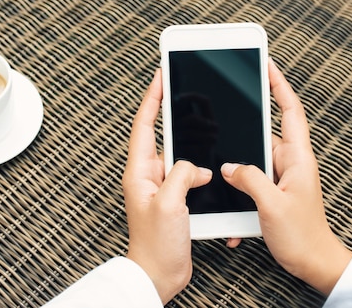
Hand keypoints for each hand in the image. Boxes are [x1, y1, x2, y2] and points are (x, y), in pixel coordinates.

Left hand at [123, 69, 211, 303]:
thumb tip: (197, 167)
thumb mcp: (168, 204)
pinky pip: (188, 174)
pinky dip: (200, 167)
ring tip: (211, 132)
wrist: (158, 275)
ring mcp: (162, 187)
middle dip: (180, 116)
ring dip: (194, 145)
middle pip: (164, 135)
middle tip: (196, 97)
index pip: (145, 125)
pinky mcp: (175, 198)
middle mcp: (149, 176)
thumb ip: (181, 175)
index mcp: (139, 172)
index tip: (161, 76)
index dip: (152, 98)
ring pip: (180, 155)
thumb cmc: (155, 245)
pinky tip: (212, 168)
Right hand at [222, 60, 351, 294]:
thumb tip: (229, 166)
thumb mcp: (273, 205)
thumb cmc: (303, 237)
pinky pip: (252, 179)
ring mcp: (281, 176)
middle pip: (264, 132)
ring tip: (229, 178)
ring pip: (254, 158)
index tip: (266, 65)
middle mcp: (290, 163)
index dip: (279, 85)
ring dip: (239, 167)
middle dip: (244, 126)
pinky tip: (235, 203)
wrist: (314, 263)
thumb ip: (250, 180)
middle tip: (223, 116)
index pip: (290, 111)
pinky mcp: (273, 190)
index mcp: (298, 158)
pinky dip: (240, 187)